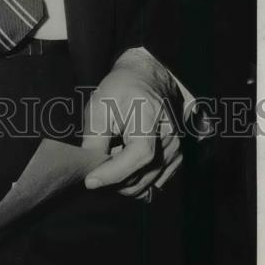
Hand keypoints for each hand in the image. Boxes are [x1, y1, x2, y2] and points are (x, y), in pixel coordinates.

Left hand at [82, 49, 183, 200]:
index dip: (114, 172)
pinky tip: (121, 168)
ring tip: (106, 166)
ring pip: (147, 184)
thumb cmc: (121, 90)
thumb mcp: (99, 105)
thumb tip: (89, 167)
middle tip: (91, 173)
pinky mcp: (175, 161)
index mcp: (151, 118)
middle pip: (143, 174)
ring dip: (124, 183)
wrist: (145, 81)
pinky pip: (153, 183)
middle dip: (114, 181)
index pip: (139, 154)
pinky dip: (135, 182)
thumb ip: (95, 137)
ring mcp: (176, 151)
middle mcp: (170, 138)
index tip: (91, 181)